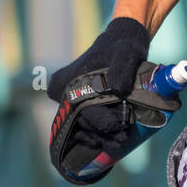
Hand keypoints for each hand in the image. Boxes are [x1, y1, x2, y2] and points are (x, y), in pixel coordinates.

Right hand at [47, 16, 150, 152]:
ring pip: (80, 126)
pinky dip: (92, 135)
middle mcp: (60, 92)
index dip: (103, 122)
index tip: (121, 129)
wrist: (119, 44)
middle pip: (81, 121)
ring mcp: (64, 101)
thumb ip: (122, 69)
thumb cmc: (122, 48)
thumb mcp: (126, 53)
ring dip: (98, 137)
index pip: (84, 110)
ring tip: (118, 142)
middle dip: (102, 133)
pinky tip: (106, 141)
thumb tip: (117, 89)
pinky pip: (80, 126)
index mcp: (66, 80)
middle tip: (122, 140)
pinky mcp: (73, 106)